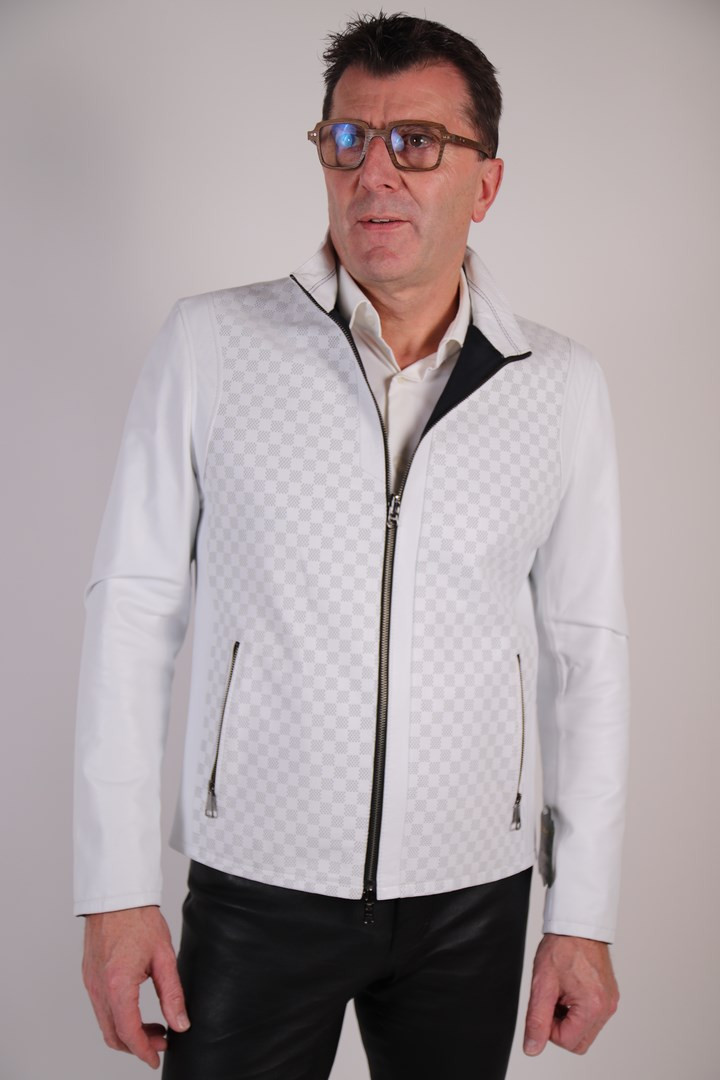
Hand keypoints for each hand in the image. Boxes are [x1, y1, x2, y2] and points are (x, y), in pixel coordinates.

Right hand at [82, 905, 189, 1069]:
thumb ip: (172, 994)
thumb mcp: (164, 957)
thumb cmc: (140, 919)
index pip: (129, 1032)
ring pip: (105, 1024)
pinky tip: (136, 1010)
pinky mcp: (89, 976)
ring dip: (127, 1032)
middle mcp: (99, 988)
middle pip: (114, 1035)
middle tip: (161, 1041)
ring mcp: (90, 983)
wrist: (117, 895)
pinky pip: (100, 1008)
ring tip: (153, 1026)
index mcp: (118, 985)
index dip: (144, 1051)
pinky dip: (117, 1017)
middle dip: (137, 1046)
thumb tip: (180, 1024)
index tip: (157, 1058)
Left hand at [523, 933, 618, 1055]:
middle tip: (552, 1000)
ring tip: (561, 992)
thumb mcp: (542, 984)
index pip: (567, 1042)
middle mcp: (606, 1008)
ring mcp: (610, 1002)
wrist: (577, 926)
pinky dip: (578, 1011)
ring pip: (585, 1031)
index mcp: (592, 1007)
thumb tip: (532, 1048)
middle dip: (560, 1027)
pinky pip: (592, 1017)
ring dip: (569, 1019)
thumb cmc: (561, 948)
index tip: (545, 1005)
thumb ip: (537, 1020)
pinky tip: (570, 990)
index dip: (549, 1028)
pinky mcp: (609, 996)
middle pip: (579, 1042)